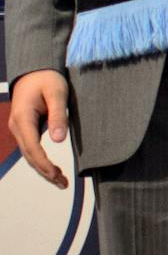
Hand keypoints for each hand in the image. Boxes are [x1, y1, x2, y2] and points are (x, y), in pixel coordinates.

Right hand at [8, 69, 70, 187]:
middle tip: (63, 183)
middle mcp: (17, 127)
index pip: (32, 148)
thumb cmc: (47, 79)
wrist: (35, 71)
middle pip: (29, 156)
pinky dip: (41, 160)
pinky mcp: (24, 129)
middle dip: (45, 172)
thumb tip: (58, 140)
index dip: (44, 164)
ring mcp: (19, 129)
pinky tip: (52, 168)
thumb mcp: (57, 93)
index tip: (57, 175)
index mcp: (23, 119)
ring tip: (61, 181)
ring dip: (43, 169)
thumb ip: (58, 115)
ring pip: (29, 155)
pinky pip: (31, 149)